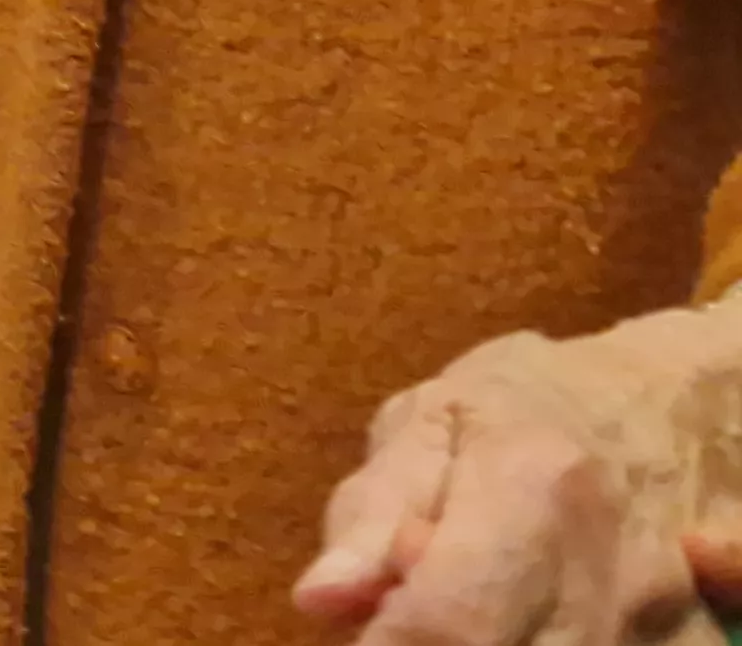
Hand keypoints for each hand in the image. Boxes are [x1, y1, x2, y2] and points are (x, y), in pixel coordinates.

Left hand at [297, 301, 741, 642]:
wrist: (685, 399)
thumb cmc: (539, 400)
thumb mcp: (435, 420)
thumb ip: (374, 512)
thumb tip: (318, 600)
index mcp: (531, 492)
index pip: (447, 624)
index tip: (362, 637)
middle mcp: (610, 571)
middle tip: (413, 609)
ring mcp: (666, 619)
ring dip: (500, 645)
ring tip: (477, 601)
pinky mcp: (702, 643)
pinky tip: (530, 619)